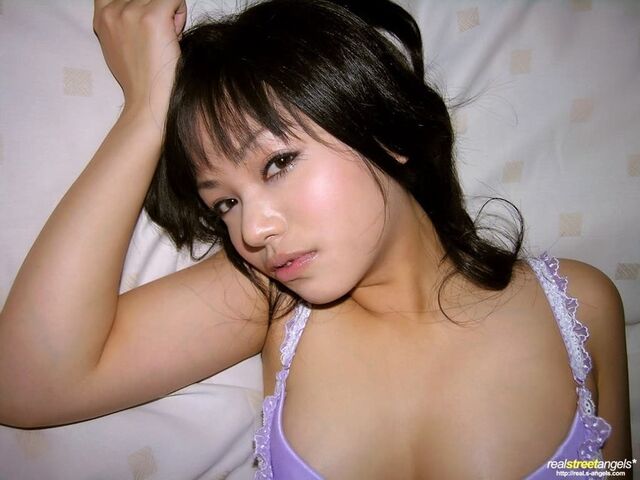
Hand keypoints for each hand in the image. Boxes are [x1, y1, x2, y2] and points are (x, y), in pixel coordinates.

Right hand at [93, 0, 186, 116]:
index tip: (147, 26)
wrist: (146, 99)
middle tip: (160, 36)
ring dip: (170, 14)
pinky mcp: (153, 17)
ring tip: (166, 38)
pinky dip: (180, 13)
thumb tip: (139, 10)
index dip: (140, 6)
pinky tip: (175, 36)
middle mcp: (113, 10)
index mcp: (102, 15)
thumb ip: (121, 21)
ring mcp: (131, 12)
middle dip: (157, 10)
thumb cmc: (139, 77)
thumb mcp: (117, 43)